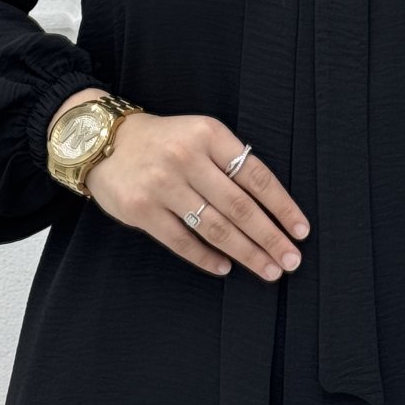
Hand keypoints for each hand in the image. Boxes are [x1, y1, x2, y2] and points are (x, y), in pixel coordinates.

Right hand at [85, 111, 309, 281]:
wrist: (104, 141)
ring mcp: (162, 185)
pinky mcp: (141, 210)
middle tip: (291, 260)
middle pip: (240, 206)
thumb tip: (270, 207)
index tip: (301, 231)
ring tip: (268, 270)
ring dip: (246, 252)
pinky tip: (226, 268)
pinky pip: (182, 240)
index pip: (256, 175)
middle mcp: (187, 158)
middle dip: (270, 237)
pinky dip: (206, 257)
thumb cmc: (163, 142)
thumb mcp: (199, 135)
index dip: (282, 206)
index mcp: (209, 135)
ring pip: (215, 227)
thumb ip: (229, 162)